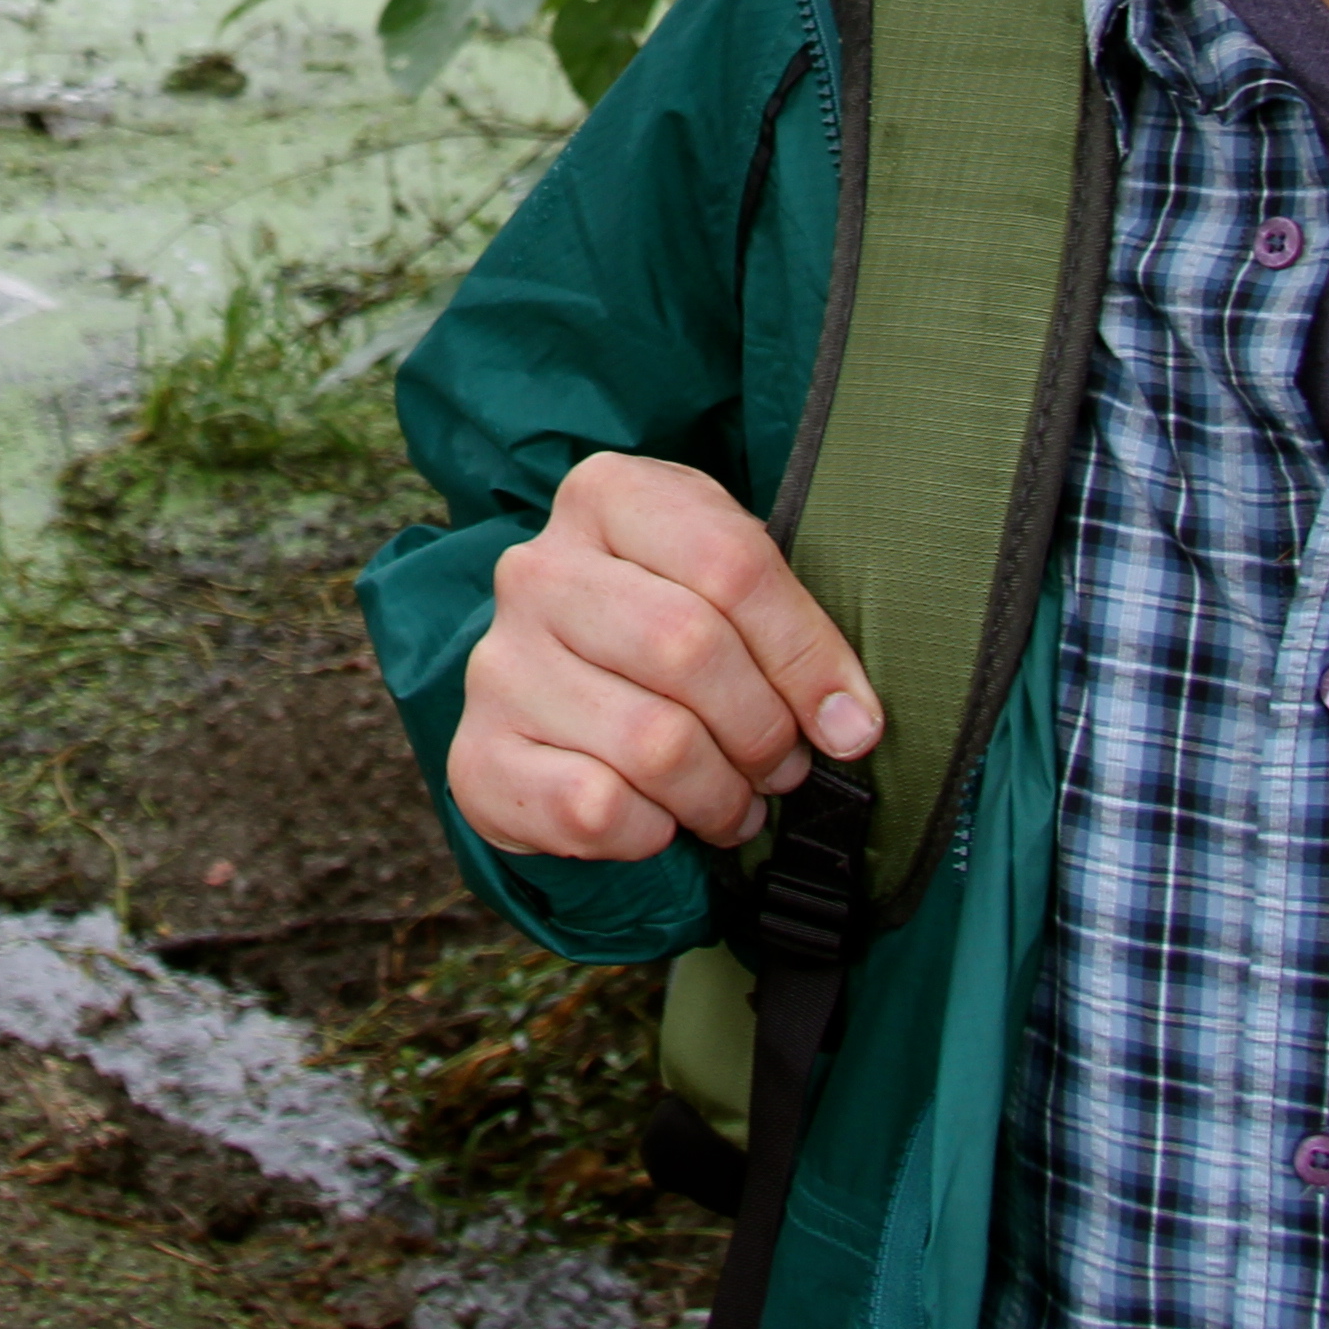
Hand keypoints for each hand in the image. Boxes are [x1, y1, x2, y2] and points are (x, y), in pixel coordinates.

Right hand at [452, 452, 882, 859]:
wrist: (553, 696)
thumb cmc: (665, 629)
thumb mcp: (725, 587)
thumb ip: (791, 633)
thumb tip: (849, 727)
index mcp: (605, 497)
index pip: (730, 563)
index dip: (807, 655)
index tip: (850, 723)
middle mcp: (536, 570)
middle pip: (689, 648)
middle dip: (763, 730)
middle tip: (784, 767)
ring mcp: (499, 664)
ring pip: (652, 742)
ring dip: (720, 794)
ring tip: (735, 801)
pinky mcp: (478, 755)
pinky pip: (597, 807)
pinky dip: (653, 831)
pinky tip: (661, 819)